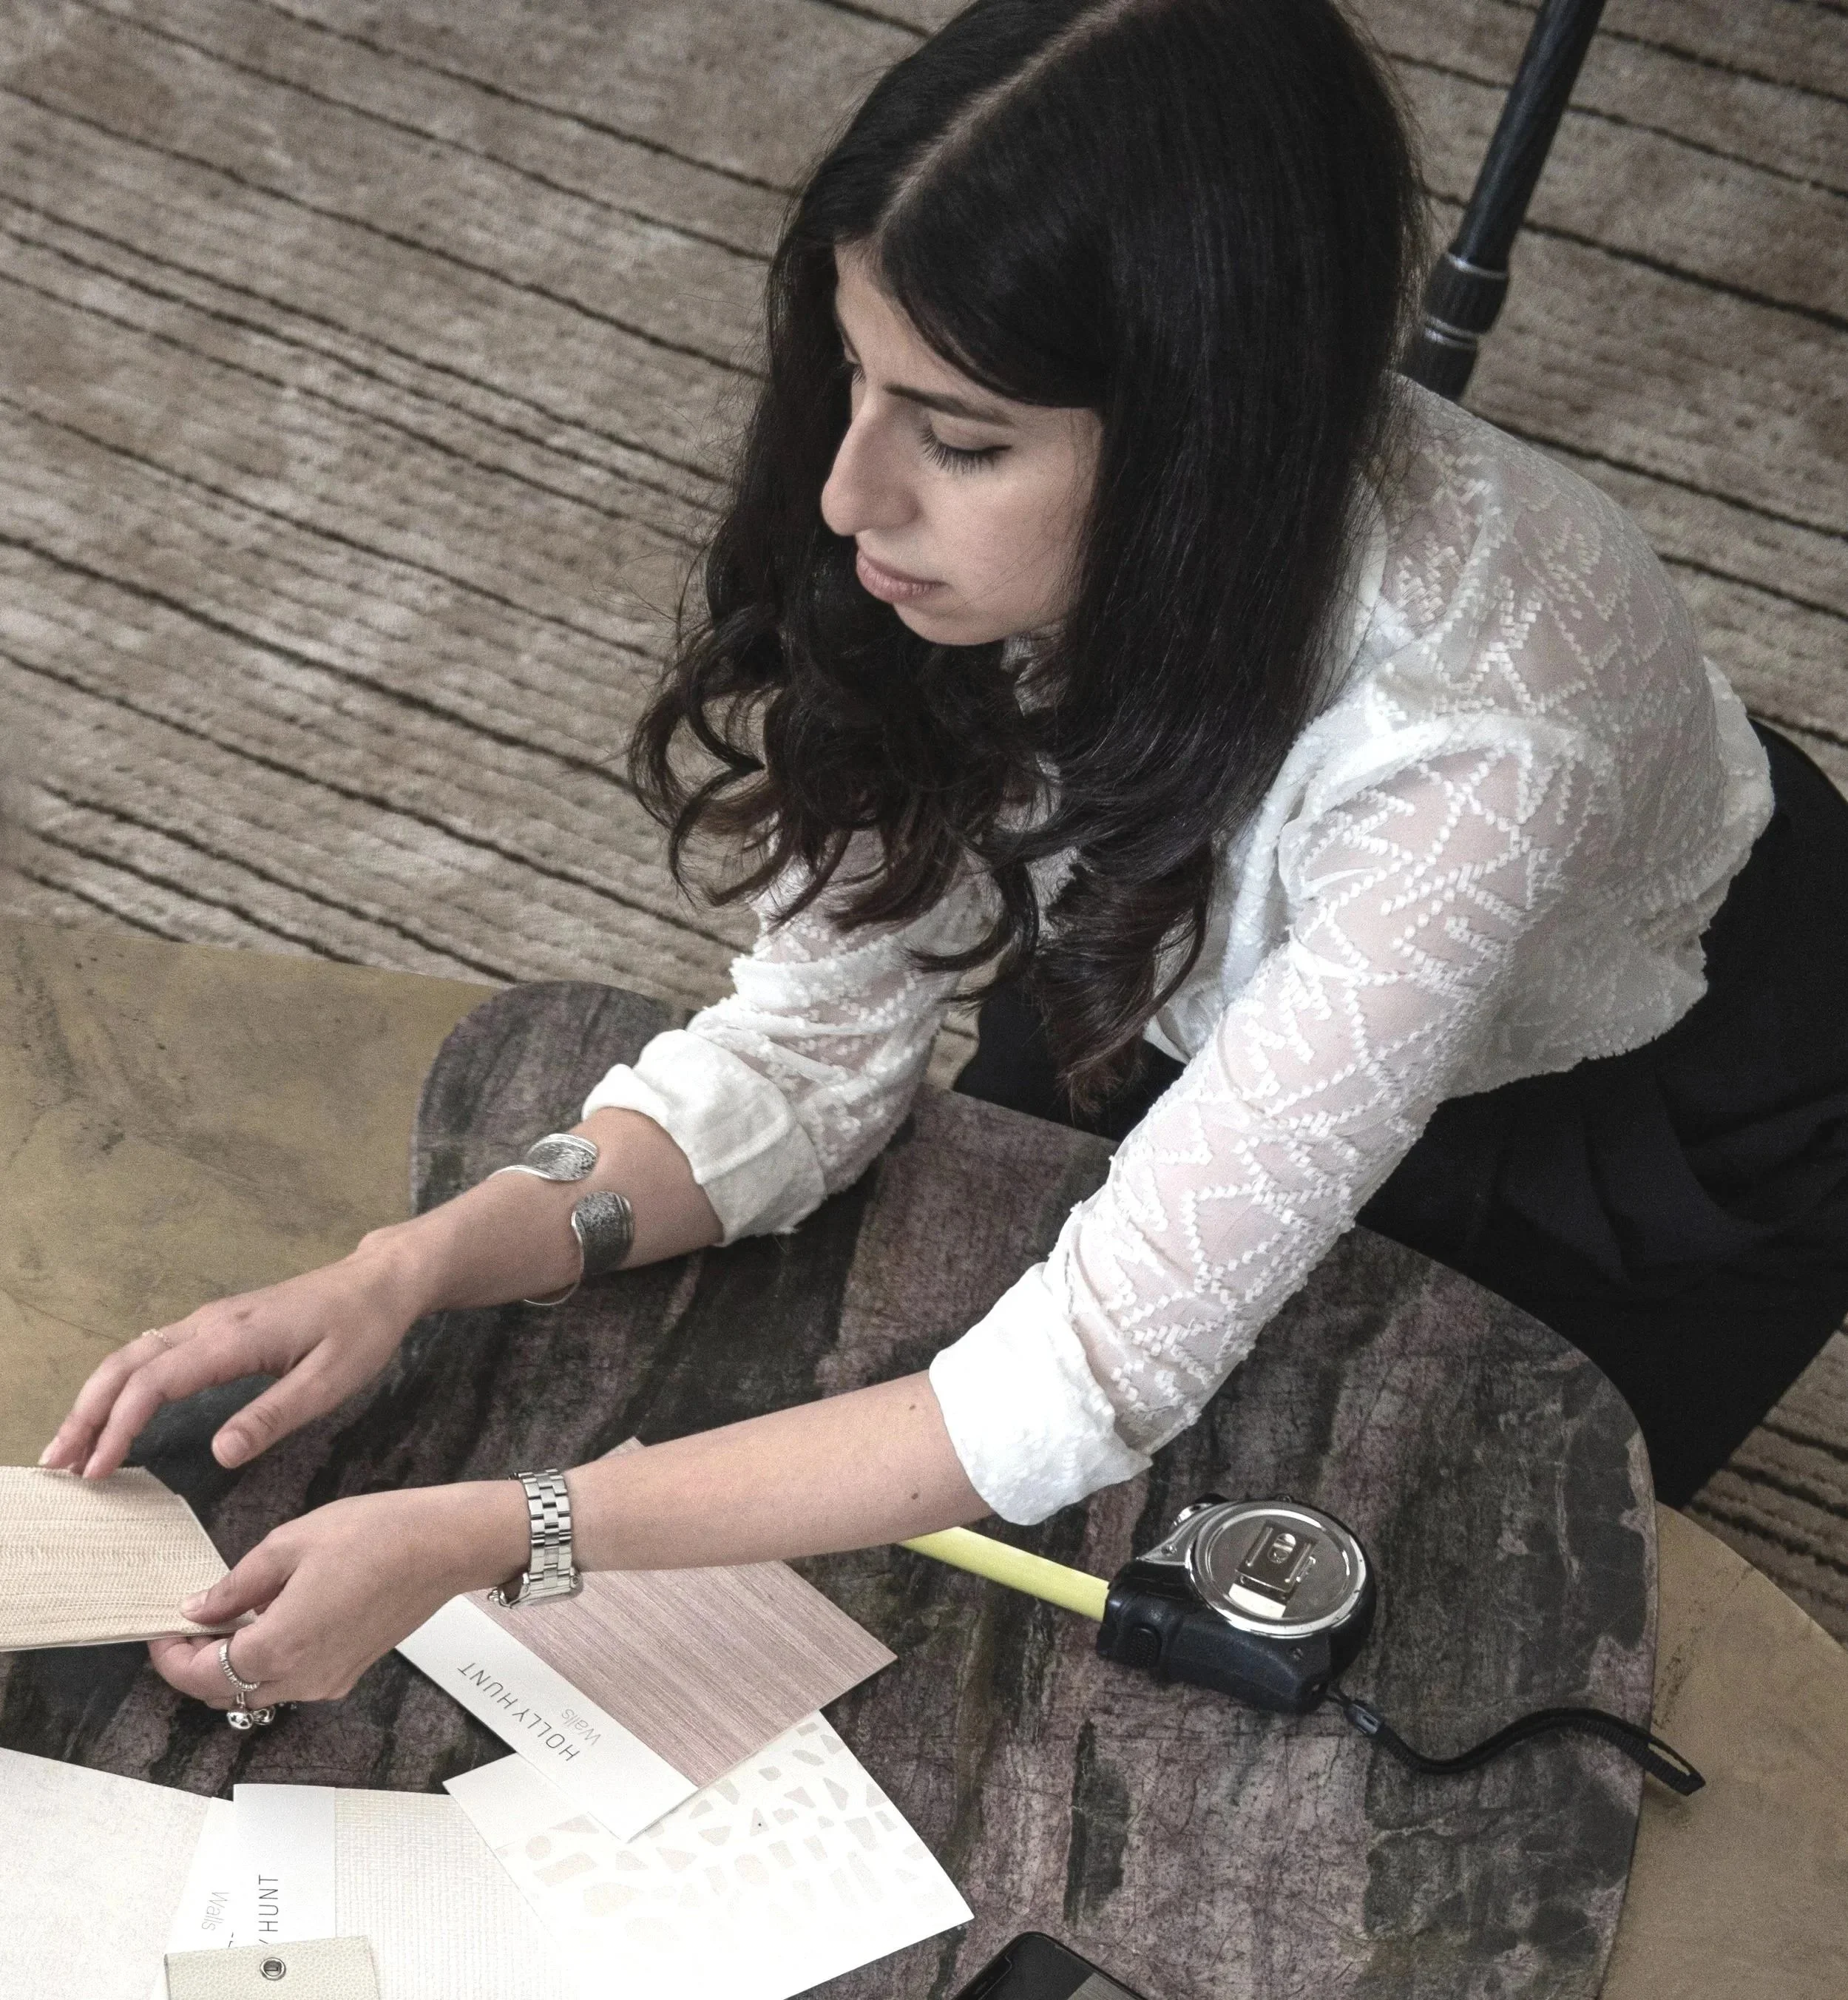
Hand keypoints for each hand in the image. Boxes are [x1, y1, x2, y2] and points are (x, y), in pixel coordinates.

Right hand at [40, 1236, 426, 1478]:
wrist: (379, 1281)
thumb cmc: (362, 1329)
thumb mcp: (331, 1381)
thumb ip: (275, 1416)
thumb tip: (220, 1454)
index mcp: (235, 1338)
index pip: (155, 1383)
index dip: (117, 1426)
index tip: (95, 1470)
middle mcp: (211, 1323)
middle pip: (127, 1365)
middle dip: (85, 1413)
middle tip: (55, 1465)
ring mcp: (211, 1321)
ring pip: (133, 1356)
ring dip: (95, 1398)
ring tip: (69, 1447)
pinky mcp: (217, 1326)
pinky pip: (154, 1353)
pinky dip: (121, 1384)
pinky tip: (111, 1412)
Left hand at [151, 1482, 529, 1707]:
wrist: (444, 1544)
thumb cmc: (375, 1535)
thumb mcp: (290, 1543)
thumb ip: (237, 1584)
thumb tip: (197, 1609)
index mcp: (280, 1646)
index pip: (201, 1674)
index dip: (171, 1656)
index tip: (160, 1629)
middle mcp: (302, 1677)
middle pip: (225, 1692)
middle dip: (195, 1665)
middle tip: (184, 1625)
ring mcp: (329, 1679)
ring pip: (258, 1690)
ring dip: (231, 1665)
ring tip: (226, 1617)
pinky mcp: (349, 1671)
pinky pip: (291, 1679)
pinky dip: (267, 1660)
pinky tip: (271, 1619)